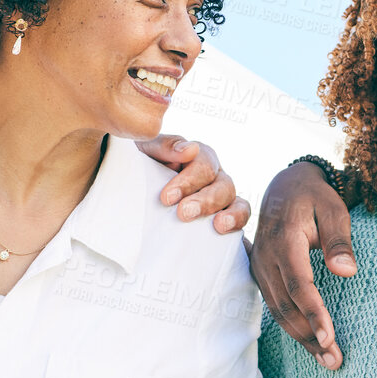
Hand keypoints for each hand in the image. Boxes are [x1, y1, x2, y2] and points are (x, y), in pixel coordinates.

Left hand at [136, 135, 250, 233]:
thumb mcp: (147, 152)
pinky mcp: (225, 213)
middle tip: (184, 213)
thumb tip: (190, 149)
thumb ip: (166, 146)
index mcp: (197, 156)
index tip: (167, 198)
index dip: (187, 182)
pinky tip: (224, 231)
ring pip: (236, 199)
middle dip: (204, 200)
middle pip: (222, 184)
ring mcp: (222, 194)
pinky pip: (241, 214)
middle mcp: (214, 174)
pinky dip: (237, 221)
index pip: (202, 165)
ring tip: (218, 226)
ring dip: (229, 213)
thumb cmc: (142, 168)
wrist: (135, 191)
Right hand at [251, 161, 355, 369]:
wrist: (284, 186)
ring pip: (277, 311)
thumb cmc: (315, 198)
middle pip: (286, 305)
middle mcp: (266, 257)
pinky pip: (274, 306)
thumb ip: (339, 240)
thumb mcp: (334, 208)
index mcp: (284, 239)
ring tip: (327, 359)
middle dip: (309, 336)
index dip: (314, 313)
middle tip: (335, 360)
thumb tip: (347, 272)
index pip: (299, 284)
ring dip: (301, 337)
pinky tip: (310, 342)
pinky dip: (292, 327)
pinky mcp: (261, 275)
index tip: (330, 337)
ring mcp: (260, 267)